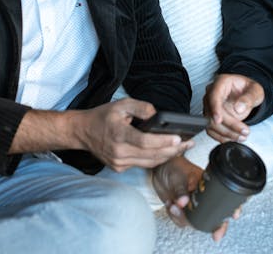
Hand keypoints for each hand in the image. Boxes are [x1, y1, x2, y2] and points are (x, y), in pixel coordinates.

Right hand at [74, 98, 193, 171]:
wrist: (82, 132)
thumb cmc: (103, 117)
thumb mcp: (121, 104)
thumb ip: (141, 107)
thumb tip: (157, 115)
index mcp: (118, 135)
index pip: (144, 141)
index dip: (163, 141)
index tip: (178, 138)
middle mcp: (118, 152)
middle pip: (151, 155)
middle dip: (173, 150)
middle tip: (189, 143)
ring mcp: (119, 162)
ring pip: (149, 162)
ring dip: (168, 156)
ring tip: (183, 147)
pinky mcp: (119, 167)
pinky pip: (142, 164)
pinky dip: (156, 158)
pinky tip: (167, 151)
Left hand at [152, 156, 236, 241]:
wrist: (159, 170)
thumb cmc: (174, 166)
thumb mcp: (180, 176)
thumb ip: (182, 190)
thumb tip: (184, 203)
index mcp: (208, 186)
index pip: (223, 198)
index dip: (231, 208)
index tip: (234, 215)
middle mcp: (203, 197)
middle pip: (212, 216)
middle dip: (208, 224)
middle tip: (209, 230)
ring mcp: (192, 205)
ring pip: (194, 222)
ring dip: (182, 217)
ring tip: (173, 205)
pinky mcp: (182, 210)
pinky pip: (181, 221)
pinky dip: (173, 216)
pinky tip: (170, 204)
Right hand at [203, 74, 264, 142]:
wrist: (247, 94)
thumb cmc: (249, 89)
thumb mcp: (255, 90)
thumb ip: (248, 98)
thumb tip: (238, 108)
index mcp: (221, 83)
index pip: (213, 96)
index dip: (215, 109)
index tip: (218, 120)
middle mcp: (212, 94)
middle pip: (212, 113)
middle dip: (228, 125)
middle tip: (244, 131)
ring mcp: (210, 106)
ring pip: (211, 124)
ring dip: (226, 133)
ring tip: (242, 136)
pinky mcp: (211, 118)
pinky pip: (212, 130)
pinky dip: (222, 137)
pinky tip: (234, 138)